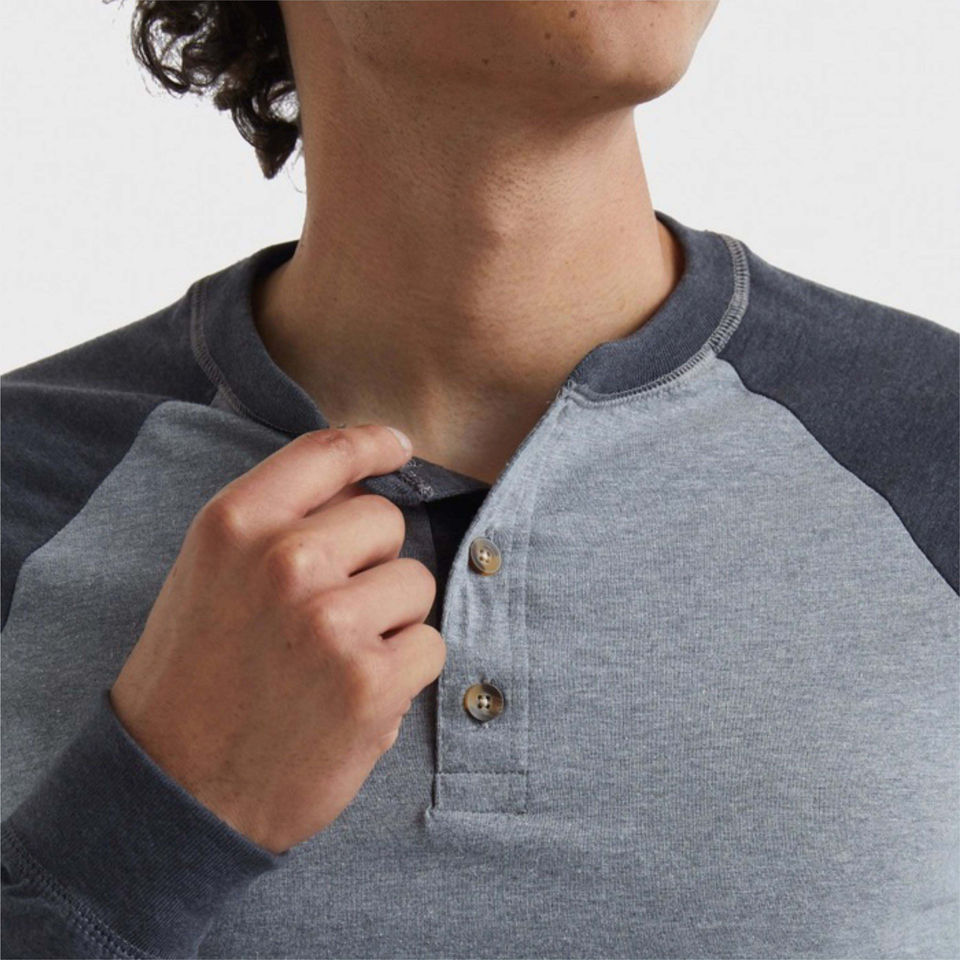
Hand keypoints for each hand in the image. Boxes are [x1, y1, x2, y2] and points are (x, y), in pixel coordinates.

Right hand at [110, 424, 444, 853]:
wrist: (175, 791)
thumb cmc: (196, 677)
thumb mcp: (211, 574)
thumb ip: (278, 523)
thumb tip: (362, 486)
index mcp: (235, 524)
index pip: (327, 452)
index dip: (374, 445)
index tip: (398, 449)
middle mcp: (284, 560)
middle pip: (385, 520)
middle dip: (373, 562)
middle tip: (327, 614)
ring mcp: (330, 620)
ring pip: (416, 581)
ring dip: (391, 619)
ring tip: (335, 660)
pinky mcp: (370, 681)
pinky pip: (430, 644)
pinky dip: (405, 671)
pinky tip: (355, 697)